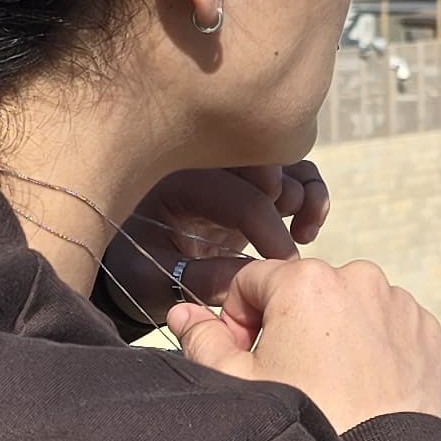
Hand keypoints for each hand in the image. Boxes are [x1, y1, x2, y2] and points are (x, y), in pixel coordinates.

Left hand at [111, 163, 329, 317]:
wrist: (130, 266)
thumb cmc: (135, 272)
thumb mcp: (152, 284)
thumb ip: (199, 281)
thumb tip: (255, 276)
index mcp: (174, 182)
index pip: (236, 196)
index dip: (268, 232)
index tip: (285, 268)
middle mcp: (204, 164)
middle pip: (264, 157)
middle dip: (285, 197)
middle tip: (292, 239)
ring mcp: (230, 170)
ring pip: (284, 159)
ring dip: (305, 193)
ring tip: (303, 234)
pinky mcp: (249, 183)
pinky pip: (293, 172)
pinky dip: (310, 193)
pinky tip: (305, 230)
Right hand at [167, 258, 440, 430]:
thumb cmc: (306, 424)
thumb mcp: (238, 382)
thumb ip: (203, 340)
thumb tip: (184, 315)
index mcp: (305, 281)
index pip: (252, 282)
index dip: (239, 319)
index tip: (245, 356)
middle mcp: (358, 278)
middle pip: (303, 291)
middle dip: (288, 324)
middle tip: (287, 374)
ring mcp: (398, 303)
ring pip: (348, 304)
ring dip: (332, 330)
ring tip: (328, 381)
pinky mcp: (425, 330)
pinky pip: (387, 324)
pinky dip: (373, 344)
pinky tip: (362, 383)